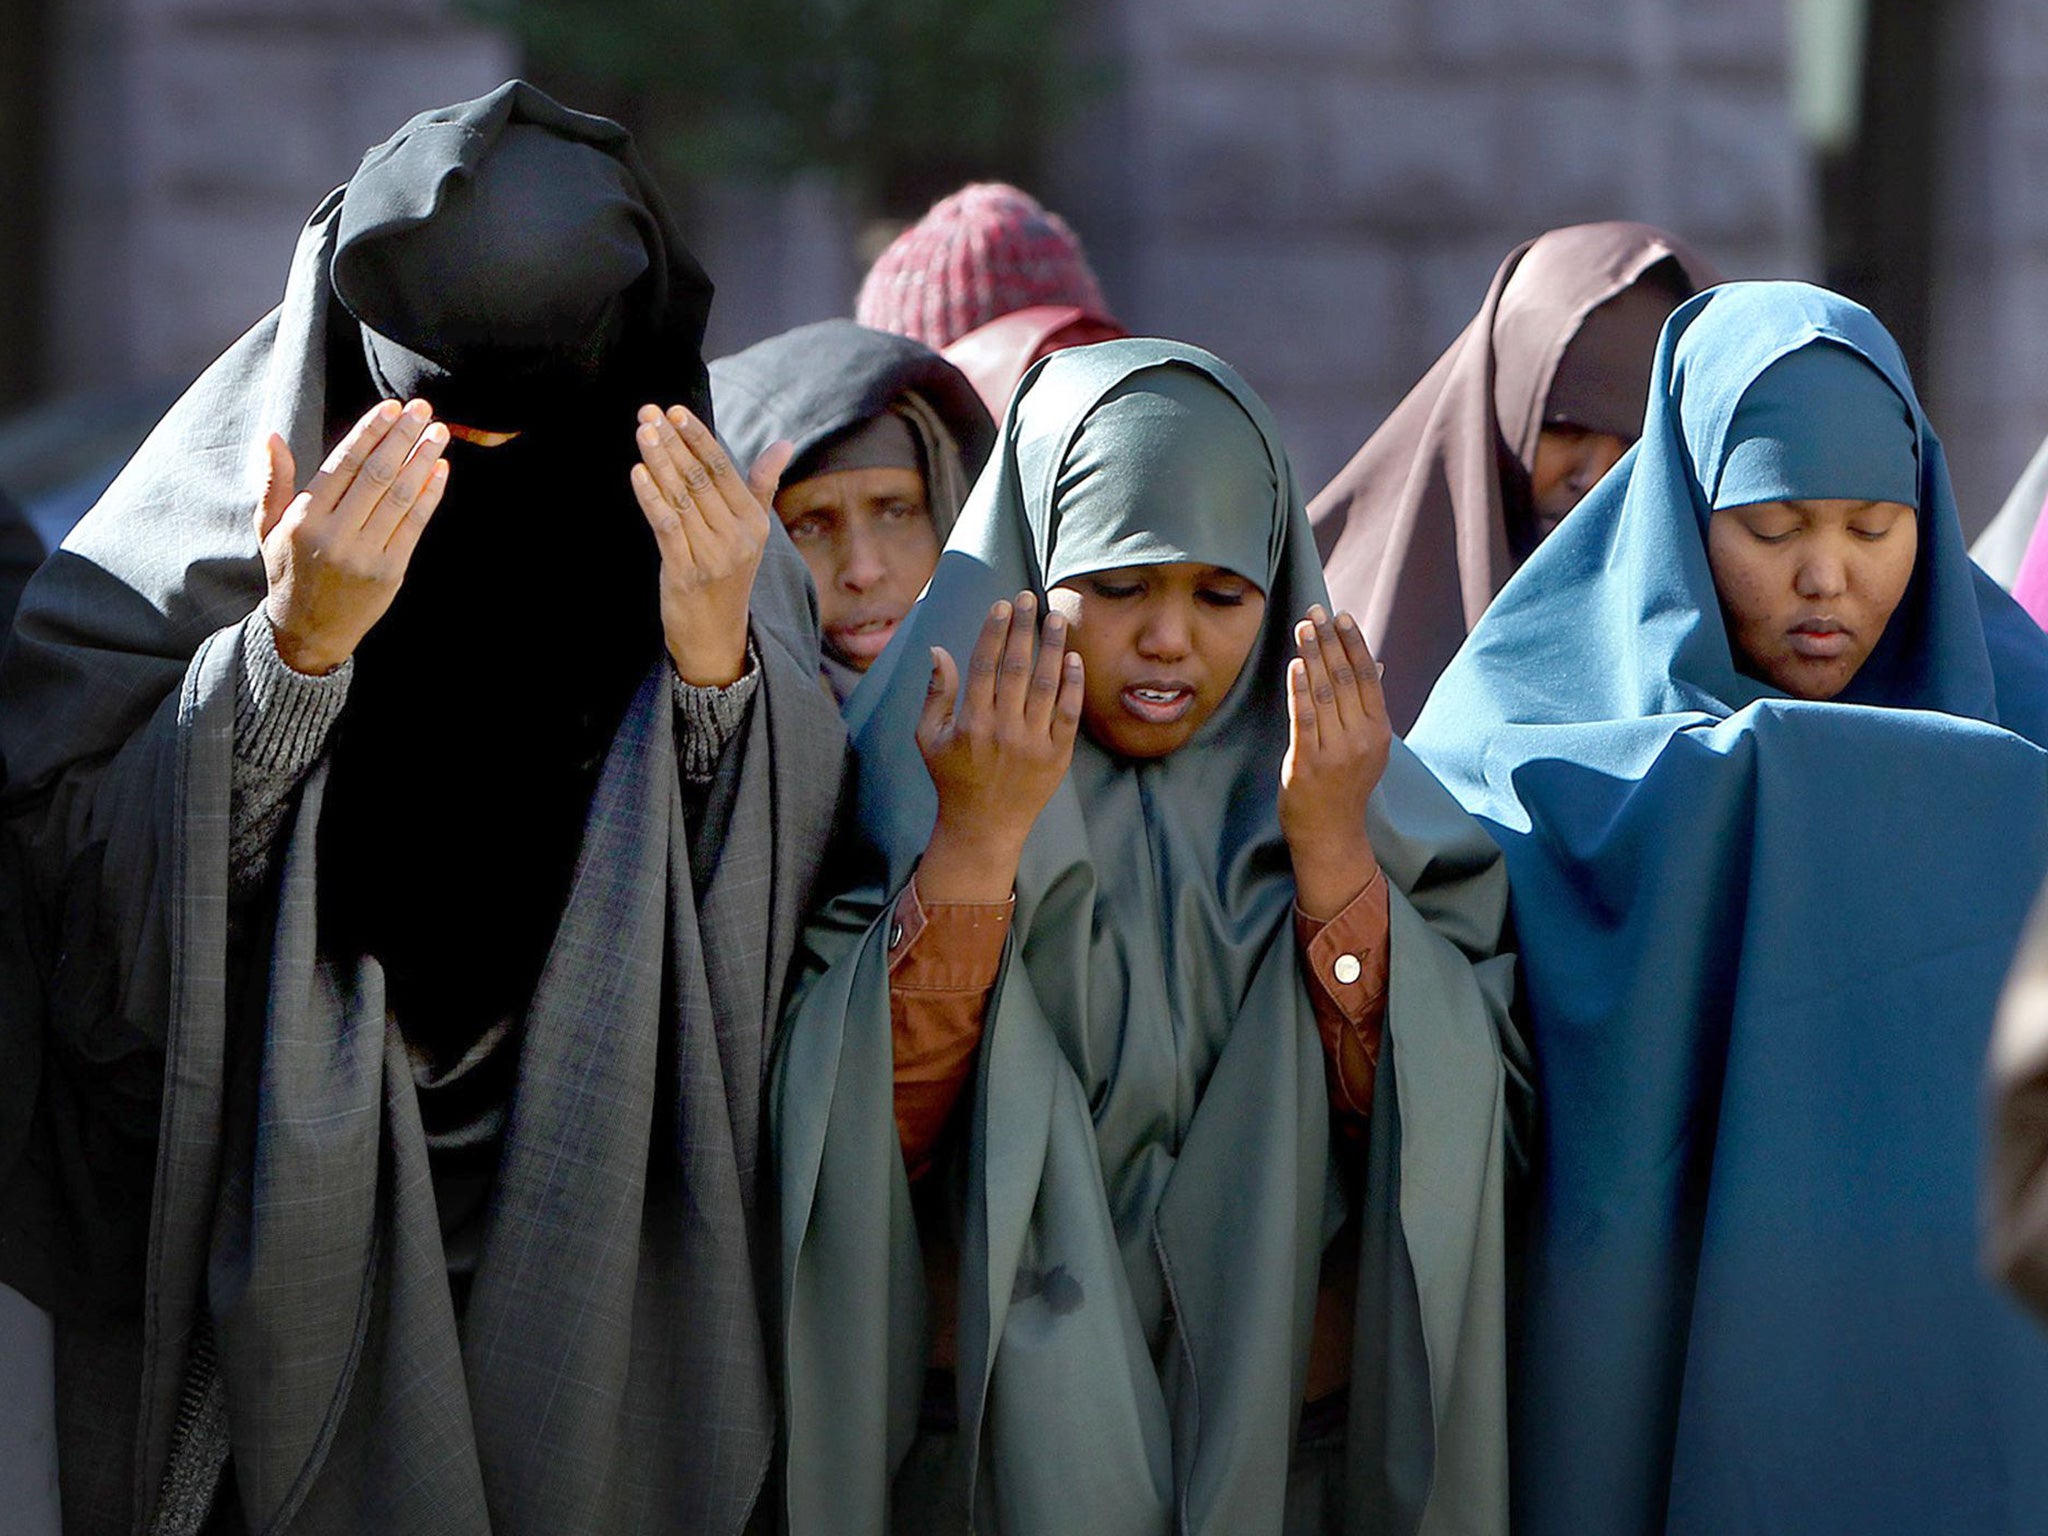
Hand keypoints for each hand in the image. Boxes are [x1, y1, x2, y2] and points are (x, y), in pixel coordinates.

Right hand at [257, 399, 449, 674]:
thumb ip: (274, 481)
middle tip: (422, 408)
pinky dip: (430, 494)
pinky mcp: (390, 571)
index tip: (390, 407)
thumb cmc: (289, 569)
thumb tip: (271, 435)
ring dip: (422, 460)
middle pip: (376, 474)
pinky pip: (414, 525)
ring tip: (438, 432)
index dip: (370, 432)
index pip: (342, 463)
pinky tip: (440, 469)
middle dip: (402, 437)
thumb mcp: (269, 526)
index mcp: (305, 518)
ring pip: (399, 496)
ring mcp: (365, 554)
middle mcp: (335, 534)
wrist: (309, 630)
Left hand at [631, 404, 788, 687]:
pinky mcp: (685, 574)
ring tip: (642, 432)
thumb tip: (784, 443)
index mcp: (753, 523)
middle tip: (649, 413)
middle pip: (699, 479)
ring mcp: (711, 557)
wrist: (717, 637)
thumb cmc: (729, 576)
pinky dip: (651, 498)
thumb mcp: (751, 532)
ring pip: (681, 498)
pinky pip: (666, 527)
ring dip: (658, 462)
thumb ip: (762, 485)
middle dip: (673, 443)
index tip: (676, 412)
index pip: (724, 471)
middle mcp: (736, 538)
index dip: (699, 439)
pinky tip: (638, 473)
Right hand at [914, 592, 1083, 902]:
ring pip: (1045, 684)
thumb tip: (937, 650)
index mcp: (970, 721)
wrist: (984, 827)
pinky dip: (1072, 685)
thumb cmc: (952, 778)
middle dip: (1023, 628)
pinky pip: (1068, 713)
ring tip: (1056, 617)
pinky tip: (1073, 658)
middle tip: (1029, 598)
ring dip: (1052, 647)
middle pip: (1016, 666)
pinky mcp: (1057, 756)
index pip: (984, 664)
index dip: (994, 631)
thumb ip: (935, 694)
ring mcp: (1032, 743)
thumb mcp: (929, 738)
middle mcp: (1002, 729)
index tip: (1002, 605)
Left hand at [1280, 605, 1390, 919]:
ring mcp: (1337, 751)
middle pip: (1346, 678)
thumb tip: (1377, 662)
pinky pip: (1305, 718)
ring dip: (1312, 655)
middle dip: (1328, 641)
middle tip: (1313, 612)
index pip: (1368, 677)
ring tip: (1301, 628)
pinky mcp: (1309, 762)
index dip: (1353, 643)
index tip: (1340, 616)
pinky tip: (1296, 665)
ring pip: (1326, 692)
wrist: (1332, 833)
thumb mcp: (1368, 746)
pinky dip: (1301, 689)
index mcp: (1379, 730)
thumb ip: (1368, 705)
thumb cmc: (1346, 786)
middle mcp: (1362, 738)